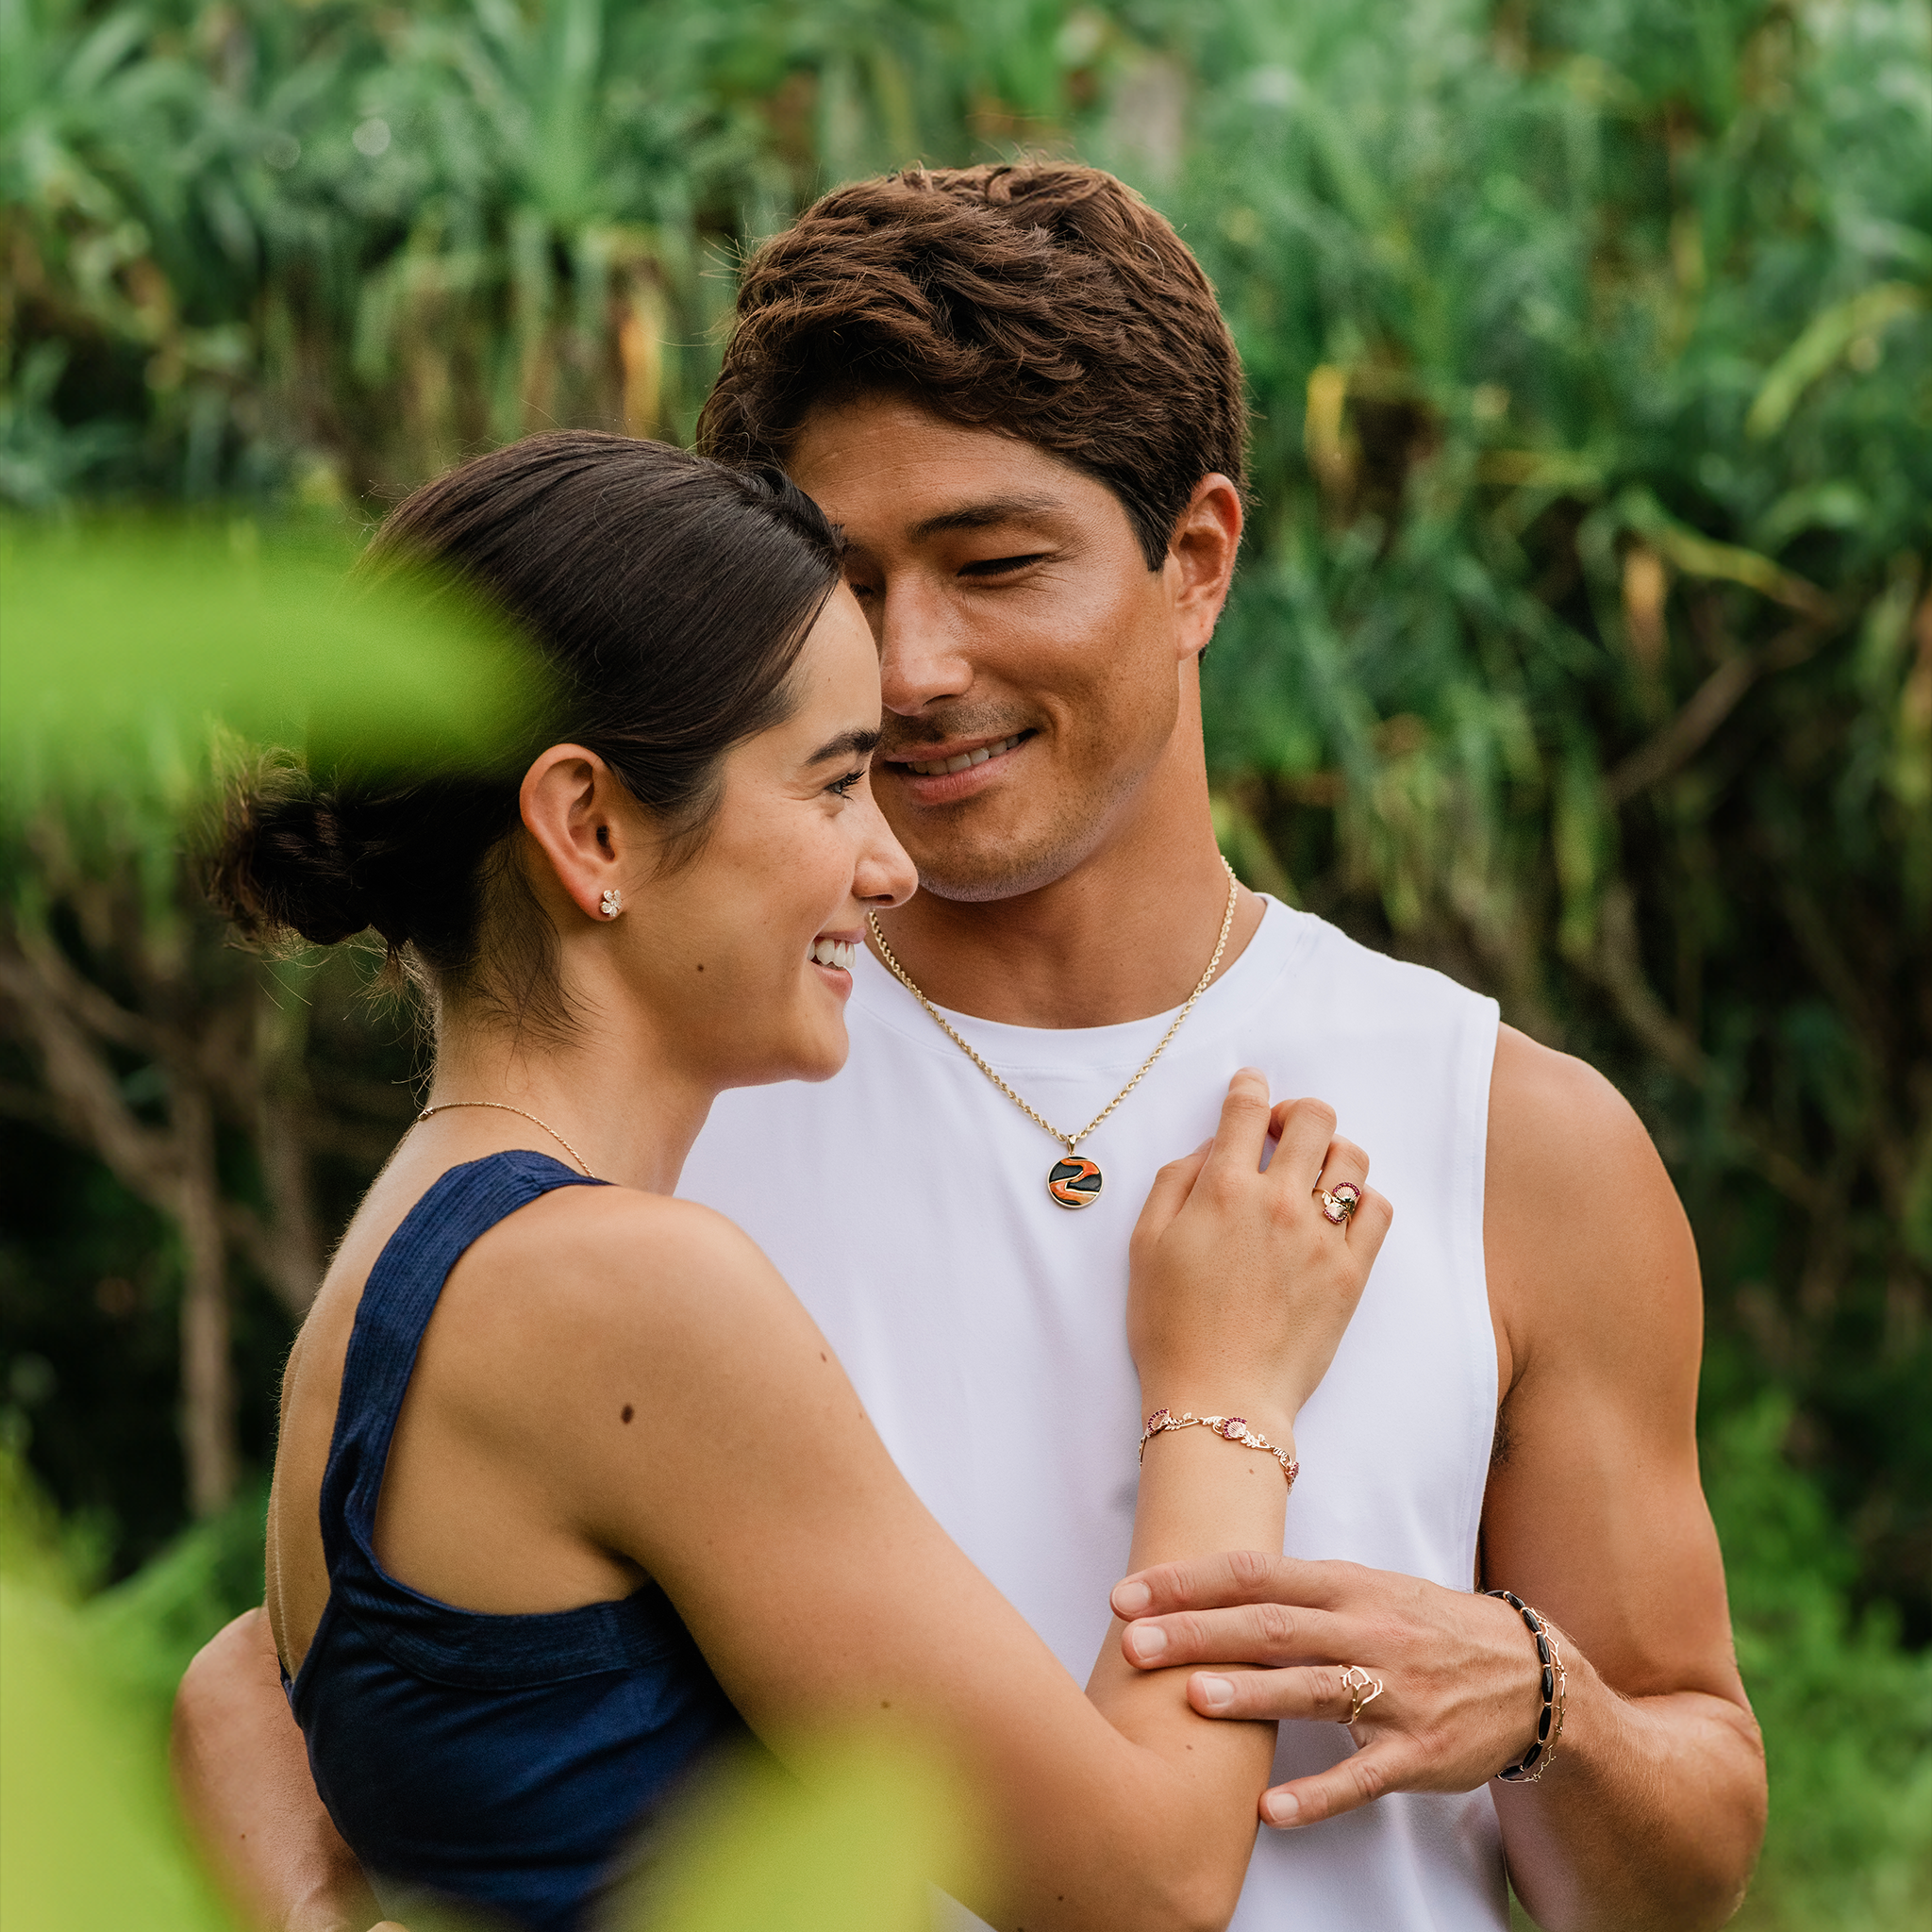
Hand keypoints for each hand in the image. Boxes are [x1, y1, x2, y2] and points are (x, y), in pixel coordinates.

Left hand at [1108, 1552, 1556, 1827]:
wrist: (1531, 1673)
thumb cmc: (1426, 1626)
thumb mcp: (1367, 1589)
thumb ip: (1296, 1591)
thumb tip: (1205, 1586)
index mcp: (1347, 1587)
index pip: (1255, 1575)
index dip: (1190, 1582)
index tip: (1128, 1593)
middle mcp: (1367, 1632)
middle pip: (1271, 1628)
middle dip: (1198, 1633)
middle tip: (1133, 1642)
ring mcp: (1396, 1694)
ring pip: (1314, 1691)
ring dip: (1252, 1696)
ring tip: (1192, 1698)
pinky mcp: (1420, 1754)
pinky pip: (1363, 1778)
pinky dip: (1317, 1796)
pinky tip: (1272, 1812)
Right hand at [1128, 1072, 1391, 1423]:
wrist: (1220, 1400)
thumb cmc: (1170, 1327)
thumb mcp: (1145, 1246)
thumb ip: (1173, 1183)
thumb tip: (1208, 1149)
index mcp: (1221, 1190)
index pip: (1247, 1108)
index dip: (1250, 1086)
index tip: (1250, 1088)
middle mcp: (1276, 1203)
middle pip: (1313, 1118)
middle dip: (1297, 1112)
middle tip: (1282, 1133)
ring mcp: (1319, 1237)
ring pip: (1351, 1157)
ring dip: (1332, 1152)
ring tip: (1313, 1173)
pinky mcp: (1351, 1273)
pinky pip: (1378, 1209)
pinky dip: (1362, 1198)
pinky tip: (1338, 1212)